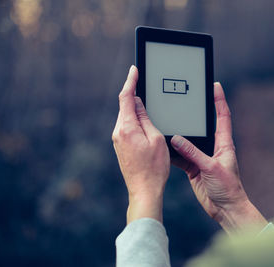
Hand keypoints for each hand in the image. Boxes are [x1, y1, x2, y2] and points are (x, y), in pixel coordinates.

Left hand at [112, 65, 169, 223]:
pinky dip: (134, 119)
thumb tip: (139, 104)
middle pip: (125, 106)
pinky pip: (126, 127)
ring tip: (147, 101)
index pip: (126, 98)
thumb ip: (146, 118)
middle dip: (133, 93)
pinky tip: (144, 120)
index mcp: (126, 128)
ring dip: (135, 107)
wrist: (144, 190)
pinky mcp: (120, 146)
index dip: (130, 81)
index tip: (134, 70)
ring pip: (126, 117)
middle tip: (142, 81)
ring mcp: (117, 140)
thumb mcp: (155, 138)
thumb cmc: (154, 167)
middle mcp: (118, 133)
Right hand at [171, 82, 266, 233]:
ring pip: (188, 141)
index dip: (219, 100)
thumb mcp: (211, 167)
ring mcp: (202, 157)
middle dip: (194, 114)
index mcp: (224, 143)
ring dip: (179, 135)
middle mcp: (213, 148)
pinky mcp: (194, 168)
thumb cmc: (228, 188)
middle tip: (184, 100)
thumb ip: (193, 153)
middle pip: (203, 126)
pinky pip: (181, 156)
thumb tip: (177, 139)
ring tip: (168, 123)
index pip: (222, 116)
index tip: (215, 85)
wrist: (225, 209)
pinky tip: (163, 147)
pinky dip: (173, 153)